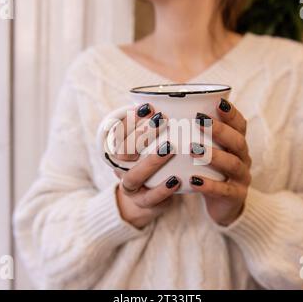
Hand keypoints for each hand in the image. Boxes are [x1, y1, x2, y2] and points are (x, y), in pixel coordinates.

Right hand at [112, 104, 179, 228]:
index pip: (117, 132)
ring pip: (134, 176)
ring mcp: (131, 187)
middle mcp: (120, 168)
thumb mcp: (151, 142)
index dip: (130, 119)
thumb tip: (185, 98)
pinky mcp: (144, 203)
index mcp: (119, 150)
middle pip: (123, 152)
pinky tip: (177, 179)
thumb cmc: (154, 160)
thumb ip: (159, 125)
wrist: (149, 197)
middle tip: (162, 120)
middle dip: (141, 135)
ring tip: (170, 147)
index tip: (148, 107)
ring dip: (151, 161)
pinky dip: (162, 189)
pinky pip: (151, 198)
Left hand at [189, 98, 251, 225]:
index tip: (218, 102)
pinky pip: (224, 190)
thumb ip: (194, 136)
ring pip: (232, 164)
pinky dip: (209, 185)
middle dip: (219, 130)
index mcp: (237, 145)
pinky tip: (193, 181)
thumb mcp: (207, 153)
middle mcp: (243, 159)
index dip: (231, 113)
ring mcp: (242, 178)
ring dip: (213, 155)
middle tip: (199, 120)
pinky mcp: (236, 197)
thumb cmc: (209, 173)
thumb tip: (163, 114)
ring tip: (193, 149)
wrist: (223, 207)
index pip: (240, 125)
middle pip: (237, 141)